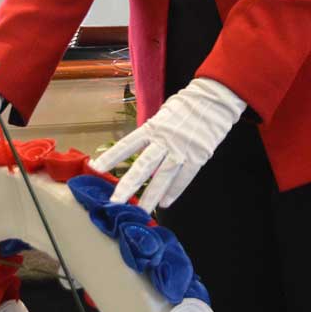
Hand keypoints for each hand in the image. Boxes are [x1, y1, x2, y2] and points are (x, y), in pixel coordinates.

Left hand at [90, 78, 245, 212]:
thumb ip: (153, 131)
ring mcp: (182, 150)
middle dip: (128, 185)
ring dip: (151, 196)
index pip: (128, 144)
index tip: (95, 168)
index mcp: (154, 126)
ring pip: (163, 177)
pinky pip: (184, 178)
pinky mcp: (198, 157)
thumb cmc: (187, 104)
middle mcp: (165, 140)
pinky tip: (165, 203)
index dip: (111, 157)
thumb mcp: (164, 113)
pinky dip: (174, 191)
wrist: (215, 99)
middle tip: (115, 202)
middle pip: (143, 166)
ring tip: (141, 212)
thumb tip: (141, 148)